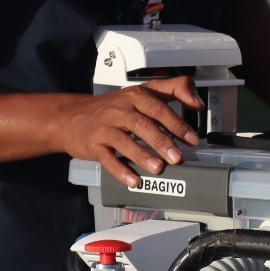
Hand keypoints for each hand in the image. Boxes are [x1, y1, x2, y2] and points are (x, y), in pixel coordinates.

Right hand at [53, 76, 202, 188]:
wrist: (72, 115)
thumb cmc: (114, 106)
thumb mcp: (143, 91)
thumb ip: (174, 90)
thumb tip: (197, 102)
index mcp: (136, 96)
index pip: (159, 108)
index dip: (177, 124)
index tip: (191, 139)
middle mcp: (120, 110)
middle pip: (144, 125)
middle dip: (162, 141)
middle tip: (178, 157)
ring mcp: (105, 128)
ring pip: (126, 141)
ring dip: (143, 155)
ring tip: (159, 168)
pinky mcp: (93, 145)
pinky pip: (107, 158)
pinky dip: (120, 170)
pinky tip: (133, 180)